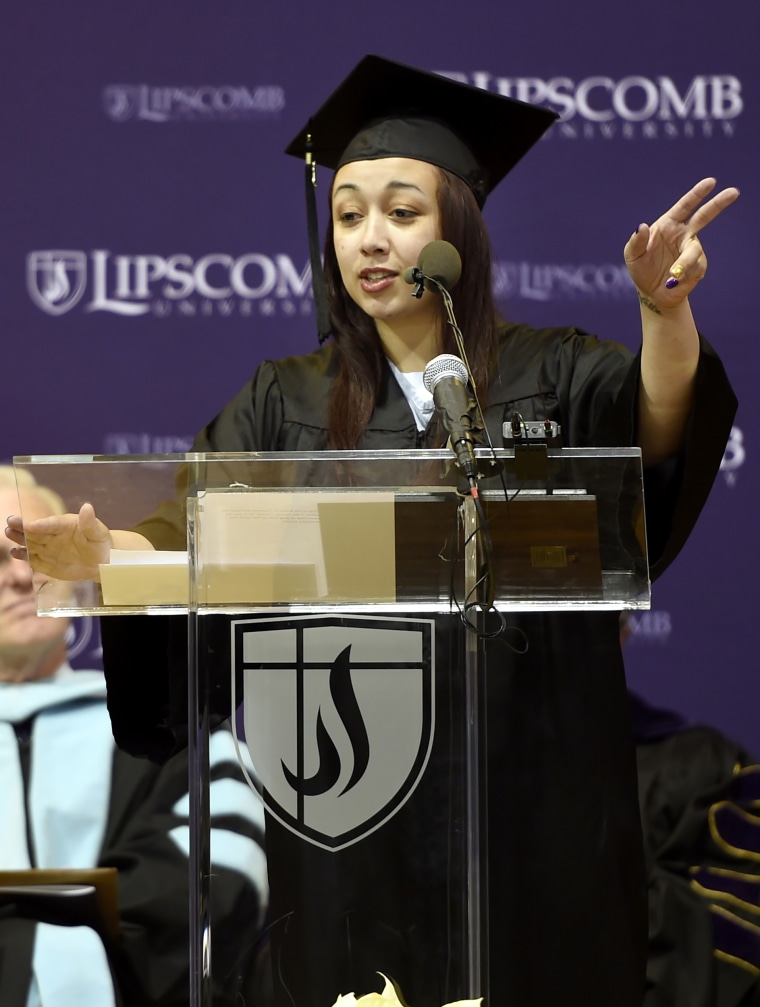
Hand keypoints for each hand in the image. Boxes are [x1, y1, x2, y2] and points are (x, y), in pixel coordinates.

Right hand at [5, 502, 111, 581]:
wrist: (100, 562)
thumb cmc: (100, 543)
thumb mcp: (98, 533)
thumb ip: (90, 522)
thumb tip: (87, 506)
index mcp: (65, 524)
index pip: (52, 524)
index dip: (43, 524)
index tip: (33, 525)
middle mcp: (53, 535)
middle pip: (35, 530)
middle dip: (22, 526)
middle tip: (10, 521)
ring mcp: (47, 548)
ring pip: (30, 542)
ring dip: (19, 538)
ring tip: (8, 532)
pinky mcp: (44, 562)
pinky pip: (32, 558)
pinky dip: (24, 555)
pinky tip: (15, 552)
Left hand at [624, 177, 738, 311]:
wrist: (651, 293)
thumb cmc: (642, 269)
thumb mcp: (632, 256)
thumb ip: (636, 241)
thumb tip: (641, 226)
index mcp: (669, 224)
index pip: (685, 206)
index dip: (697, 194)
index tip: (711, 182)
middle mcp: (683, 234)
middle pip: (704, 216)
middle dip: (719, 204)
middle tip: (734, 192)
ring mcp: (692, 250)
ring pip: (694, 251)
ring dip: (684, 262)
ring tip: (673, 274)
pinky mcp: (698, 267)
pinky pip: (695, 268)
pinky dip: (682, 276)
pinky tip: (673, 282)